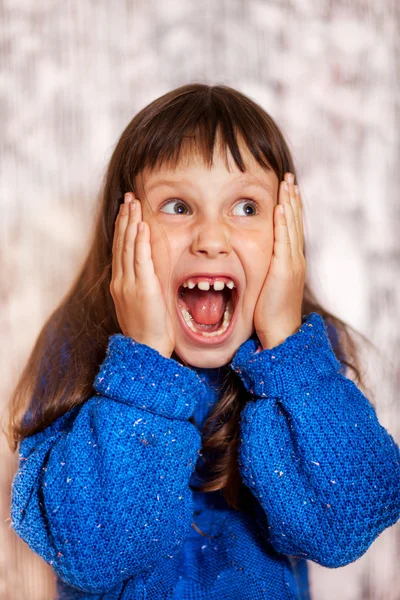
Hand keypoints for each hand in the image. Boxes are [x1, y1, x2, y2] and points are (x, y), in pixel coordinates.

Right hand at [110, 193, 174, 358]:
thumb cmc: (148, 331)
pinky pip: (141, 259)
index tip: (125, 211)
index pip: (120, 250)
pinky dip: (141, 241)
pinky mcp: (143, 289)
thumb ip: (141, 286)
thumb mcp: (140, 304)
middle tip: (128, 198)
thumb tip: (147, 272)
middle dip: (124, 218)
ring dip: (131, 223)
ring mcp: (129, 284)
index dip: (122, 228)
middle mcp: (121, 281)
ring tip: (133, 204)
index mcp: (120, 284)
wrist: (146, 349)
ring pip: (128, 247)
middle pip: (121, 244)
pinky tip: (142, 225)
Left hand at [254, 172, 305, 349]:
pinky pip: (284, 242)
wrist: (280, 331)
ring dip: (289, 203)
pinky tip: (281, 208)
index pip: (290, 228)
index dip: (290, 207)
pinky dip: (283, 223)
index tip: (286, 189)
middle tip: (289, 177)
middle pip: (294, 222)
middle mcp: (294, 259)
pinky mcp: (285, 270)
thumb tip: (254, 262)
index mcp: (290, 262)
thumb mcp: (268, 285)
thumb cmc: (270, 313)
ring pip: (291, 227)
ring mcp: (292, 263)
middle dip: (292, 198)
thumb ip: (264, 270)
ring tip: (287, 183)